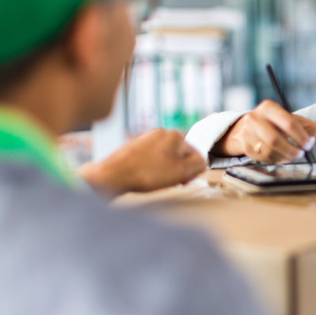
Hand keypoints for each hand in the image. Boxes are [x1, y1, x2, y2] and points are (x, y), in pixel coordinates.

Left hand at [78, 128, 205, 196]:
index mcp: (175, 135)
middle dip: (178, 169)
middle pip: (180, 154)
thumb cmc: (147, 174)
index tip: (183, 181)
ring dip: (165, 169)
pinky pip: (151, 159)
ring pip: (165, 157)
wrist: (113, 176)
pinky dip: (152, 168)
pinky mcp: (134, 147)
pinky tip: (145, 177)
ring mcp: (146, 139)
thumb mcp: (182, 171)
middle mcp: (161, 133)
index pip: (195, 153)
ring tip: (156, 180)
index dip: (192, 170)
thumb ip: (199, 164)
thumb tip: (202, 162)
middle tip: (170, 181)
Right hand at [216, 100, 315, 163]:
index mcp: (268, 108)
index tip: (309, 143)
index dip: (301, 136)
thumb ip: (306, 125)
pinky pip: (264, 157)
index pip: (288, 123)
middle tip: (301, 153)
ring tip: (293, 155)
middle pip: (276, 139)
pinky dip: (277, 160)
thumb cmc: (273, 123)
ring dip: (285, 156)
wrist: (246, 128)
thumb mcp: (288, 118)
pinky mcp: (246, 146)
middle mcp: (255, 118)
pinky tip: (283, 157)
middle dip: (292, 149)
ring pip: (269, 150)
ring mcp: (248, 133)